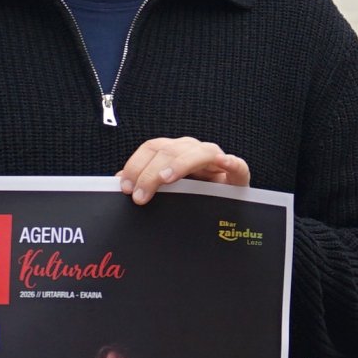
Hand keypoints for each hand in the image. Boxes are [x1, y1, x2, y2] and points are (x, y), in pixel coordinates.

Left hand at [118, 136, 247, 201]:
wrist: (226, 209)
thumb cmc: (194, 197)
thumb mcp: (166, 190)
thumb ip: (145, 182)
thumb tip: (119, 180)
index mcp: (175, 152)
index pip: (153, 148)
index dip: (136, 164)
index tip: (125, 186)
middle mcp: (194, 151)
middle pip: (169, 150)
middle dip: (150, 172)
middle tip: (140, 195)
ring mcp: (216, 159)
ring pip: (198, 153)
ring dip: (180, 164)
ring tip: (167, 179)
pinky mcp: (238, 172)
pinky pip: (237, 164)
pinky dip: (230, 162)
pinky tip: (223, 163)